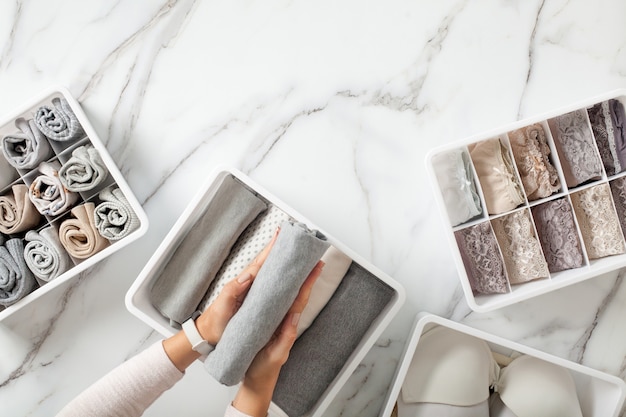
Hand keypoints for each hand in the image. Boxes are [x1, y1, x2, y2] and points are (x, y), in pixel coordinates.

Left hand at [163, 228, 278, 371]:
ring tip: (293, 251)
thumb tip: (248, 275)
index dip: (270, 249)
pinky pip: (270, 286)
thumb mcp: (222, 305)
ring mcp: (253, 292)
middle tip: (292, 237)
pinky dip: (279, 277)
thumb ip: (232, 290)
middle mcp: (250, 285)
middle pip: (267, 263)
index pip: (260, 263)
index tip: (280, 236)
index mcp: (243, 283)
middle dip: (278, 250)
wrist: (209, 334)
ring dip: (280, 261)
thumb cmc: (215, 320)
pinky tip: (287, 275)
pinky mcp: (256, 302)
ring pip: (270, 273)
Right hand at [231, 260, 323, 416]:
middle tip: (309, 254)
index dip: (308, 281)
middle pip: (295, 291)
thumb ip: (286, 338)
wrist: (254, 381)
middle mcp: (283, 319)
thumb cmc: (264, 369)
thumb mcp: (276, 355)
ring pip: (286, 294)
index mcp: (287, 324)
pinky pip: (274, 301)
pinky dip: (278, 287)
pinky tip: (275, 277)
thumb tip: (294, 317)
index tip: (316, 265)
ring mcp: (275, 319)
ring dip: (292, 277)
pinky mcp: (264, 321)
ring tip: (296, 259)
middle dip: (303, 273)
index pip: (300, 298)